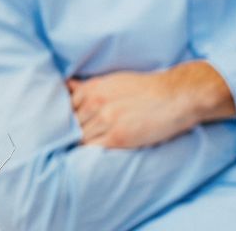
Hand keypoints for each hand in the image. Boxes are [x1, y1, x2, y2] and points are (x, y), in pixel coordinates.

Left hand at [67, 61, 233, 148]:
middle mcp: (95, 103)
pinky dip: (87, 152)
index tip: (60, 126)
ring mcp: (106, 120)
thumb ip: (88, 86)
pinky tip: (85, 155)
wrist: (175, 96)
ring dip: (77, 144)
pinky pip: (93, 148)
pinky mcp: (118, 137)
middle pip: (70, 123)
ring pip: (79, 137)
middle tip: (62, 142)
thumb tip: (67, 85)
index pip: (65, 107)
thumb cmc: (146, 88)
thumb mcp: (113, 80)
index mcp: (93, 88)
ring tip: (72, 151)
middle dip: (67, 132)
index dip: (63, 118)